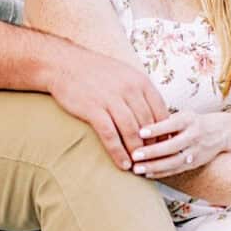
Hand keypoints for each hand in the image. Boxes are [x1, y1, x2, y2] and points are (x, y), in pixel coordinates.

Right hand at [47, 46, 171, 169]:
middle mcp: (129, 90)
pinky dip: (118, 152)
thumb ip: (141, 93)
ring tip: (140, 166)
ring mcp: (111, 99)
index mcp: (141, 82)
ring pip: (132, 132)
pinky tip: (123, 164)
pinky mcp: (93, 109)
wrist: (64, 64)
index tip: (166, 146)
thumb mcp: (126, 75)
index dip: (165, 131)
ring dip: (137, 152)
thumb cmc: (97, 72)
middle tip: (154, 161)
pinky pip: (110, 135)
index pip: (161, 111)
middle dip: (153, 145)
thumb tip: (157, 114)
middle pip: (149, 124)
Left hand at [129, 108, 230, 178]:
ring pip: (174, 161)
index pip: (172, 124)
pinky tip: (147, 174)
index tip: (140, 132)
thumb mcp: (183, 115)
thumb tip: (138, 123)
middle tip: (134, 155)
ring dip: (155, 166)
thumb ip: (164, 120)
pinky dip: (161, 173)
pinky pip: (177, 170)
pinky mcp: (195, 163)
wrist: (223, 132)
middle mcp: (194, 136)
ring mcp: (196, 151)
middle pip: (172, 146)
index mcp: (189, 120)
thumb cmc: (194, 122)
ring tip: (137, 169)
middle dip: (152, 152)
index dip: (156, 129)